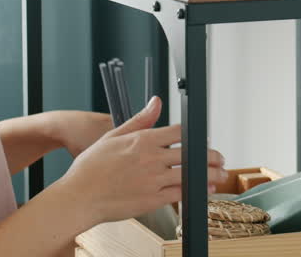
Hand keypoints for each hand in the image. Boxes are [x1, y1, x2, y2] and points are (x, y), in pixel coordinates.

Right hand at [55, 95, 227, 224]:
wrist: (79, 196)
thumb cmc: (92, 167)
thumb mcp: (113, 136)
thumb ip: (140, 120)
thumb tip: (156, 101)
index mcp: (143, 140)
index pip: (179, 132)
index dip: (195, 136)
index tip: (203, 139)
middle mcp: (151, 158)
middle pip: (190, 153)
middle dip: (211, 156)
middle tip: (221, 158)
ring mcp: (153, 179)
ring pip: (190, 174)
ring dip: (210, 174)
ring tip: (220, 174)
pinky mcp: (152, 199)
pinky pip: (180, 193)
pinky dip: (196, 190)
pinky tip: (205, 189)